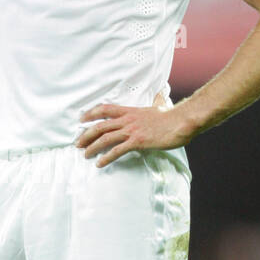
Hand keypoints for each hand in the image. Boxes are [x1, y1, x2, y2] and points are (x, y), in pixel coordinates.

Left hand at [75, 94, 191, 167]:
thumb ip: (156, 102)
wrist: (181, 121)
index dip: (91, 113)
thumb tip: (160, 96)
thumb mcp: (160, 106)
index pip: (106, 109)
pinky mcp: (137, 142)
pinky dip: (106, 157)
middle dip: (86, 134)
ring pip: (105, 138)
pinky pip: (117, 150)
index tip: (81, 119)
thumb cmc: (172, 116)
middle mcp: (128, 120)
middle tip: (78, 143)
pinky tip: (100, 163)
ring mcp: (132, 130)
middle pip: (101, 125)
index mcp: (131, 111)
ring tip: (85, 154)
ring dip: (93, 147)